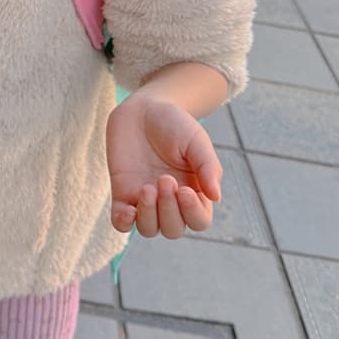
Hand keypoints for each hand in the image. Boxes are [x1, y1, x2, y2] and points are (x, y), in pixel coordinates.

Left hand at [106, 96, 222, 238]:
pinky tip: (128, 210)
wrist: (142, 109)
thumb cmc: (174, 124)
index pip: (199, 220)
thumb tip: (217, 197)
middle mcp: (171, 201)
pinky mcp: (122, 193)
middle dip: (168, 210)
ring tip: (147, 188)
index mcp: (195, 191)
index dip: (192, 212)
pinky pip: (121, 222)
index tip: (184, 190)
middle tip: (164, 179)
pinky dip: (124, 222)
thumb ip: (207, 167)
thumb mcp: (196, 141)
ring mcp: (145, 199)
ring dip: (148, 215)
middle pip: (174, 229)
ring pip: (149, 229)